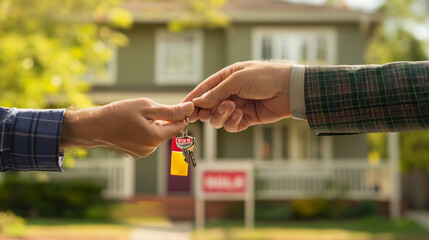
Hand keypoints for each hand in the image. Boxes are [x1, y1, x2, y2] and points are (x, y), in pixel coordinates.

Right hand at [60, 98, 193, 156]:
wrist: (93, 127)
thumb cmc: (118, 114)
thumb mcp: (146, 107)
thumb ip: (170, 110)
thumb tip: (190, 108)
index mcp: (156, 137)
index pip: (180, 126)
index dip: (177, 114)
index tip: (166, 106)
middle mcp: (152, 148)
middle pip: (168, 130)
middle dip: (162, 119)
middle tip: (145, 111)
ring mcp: (143, 152)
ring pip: (157, 134)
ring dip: (152, 124)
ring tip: (135, 118)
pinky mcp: (136, 153)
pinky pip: (148, 139)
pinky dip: (144, 131)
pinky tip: (131, 126)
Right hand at [183, 61, 291, 131]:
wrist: (289, 89)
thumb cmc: (264, 77)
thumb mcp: (236, 80)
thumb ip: (216, 92)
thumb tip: (199, 102)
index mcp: (226, 78)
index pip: (204, 89)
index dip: (193, 99)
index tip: (183, 108)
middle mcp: (229, 93)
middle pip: (208, 107)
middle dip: (205, 111)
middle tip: (202, 114)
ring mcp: (237, 107)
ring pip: (218, 118)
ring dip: (221, 115)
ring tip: (232, 108)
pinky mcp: (246, 119)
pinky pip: (231, 126)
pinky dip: (233, 122)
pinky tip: (240, 115)